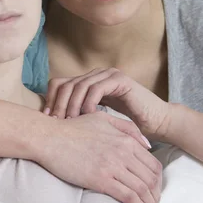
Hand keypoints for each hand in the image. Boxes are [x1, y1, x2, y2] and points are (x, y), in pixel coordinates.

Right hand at [36, 111, 161, 202]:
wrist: (49, 137)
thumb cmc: (72, 128)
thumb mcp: (103, 119)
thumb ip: (127, 128)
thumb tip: (148, 145)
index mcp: (126, 140)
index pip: (153, 164)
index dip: (158, 181)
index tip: (155, 191)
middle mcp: (123, 152)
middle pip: (150, 179)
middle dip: (156, 196)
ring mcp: (113, 166)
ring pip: (142, 190)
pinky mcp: (100, 179)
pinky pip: (127, 196)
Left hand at [44, 68, 170, 138]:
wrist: (155, 122)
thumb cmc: (124, 127)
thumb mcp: (95, 120)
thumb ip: (78, 115)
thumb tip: (50, 122)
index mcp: (87, 82)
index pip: (59, 84)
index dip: (51, 100)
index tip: (47, 119)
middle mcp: (95, 75)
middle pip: (66, 84)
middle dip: (58, 104)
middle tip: (55, 123)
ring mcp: (107, 75)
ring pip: (79, 86)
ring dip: (72, 105)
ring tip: (70, 122)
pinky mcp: (119, 80)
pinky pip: (96, 88)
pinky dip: (88, 103)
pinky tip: (87, 117)